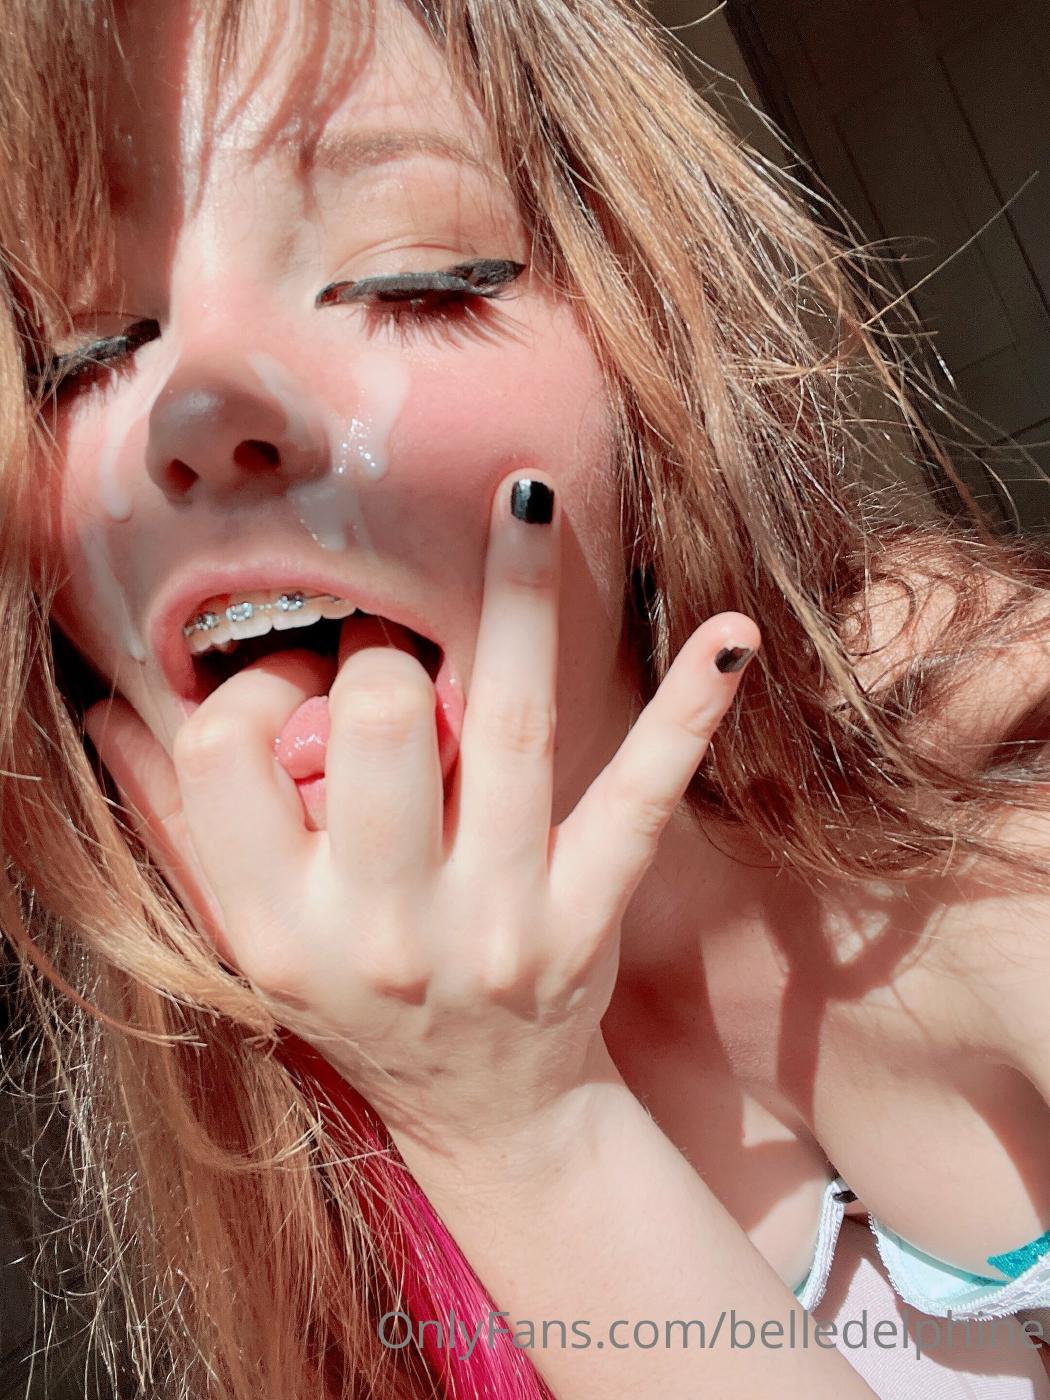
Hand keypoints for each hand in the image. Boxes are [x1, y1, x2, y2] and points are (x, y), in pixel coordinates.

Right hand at [84, 471, 759, 1152]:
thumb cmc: (352, 997)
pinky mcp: (587, 918)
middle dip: (382, 653)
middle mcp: (381, 926)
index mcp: (275, 922)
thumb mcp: (248, 934)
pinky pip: (637, 799)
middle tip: (398, 652)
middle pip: (374, 720)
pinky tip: (728, 635)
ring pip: (505, 728)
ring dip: (517, 599)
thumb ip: (174, 822)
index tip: (295, 686)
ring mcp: (495, 924)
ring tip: (527, 498)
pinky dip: (685, 713)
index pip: (229, 751)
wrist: (485, 1108)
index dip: (257, 687)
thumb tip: (101, 703)